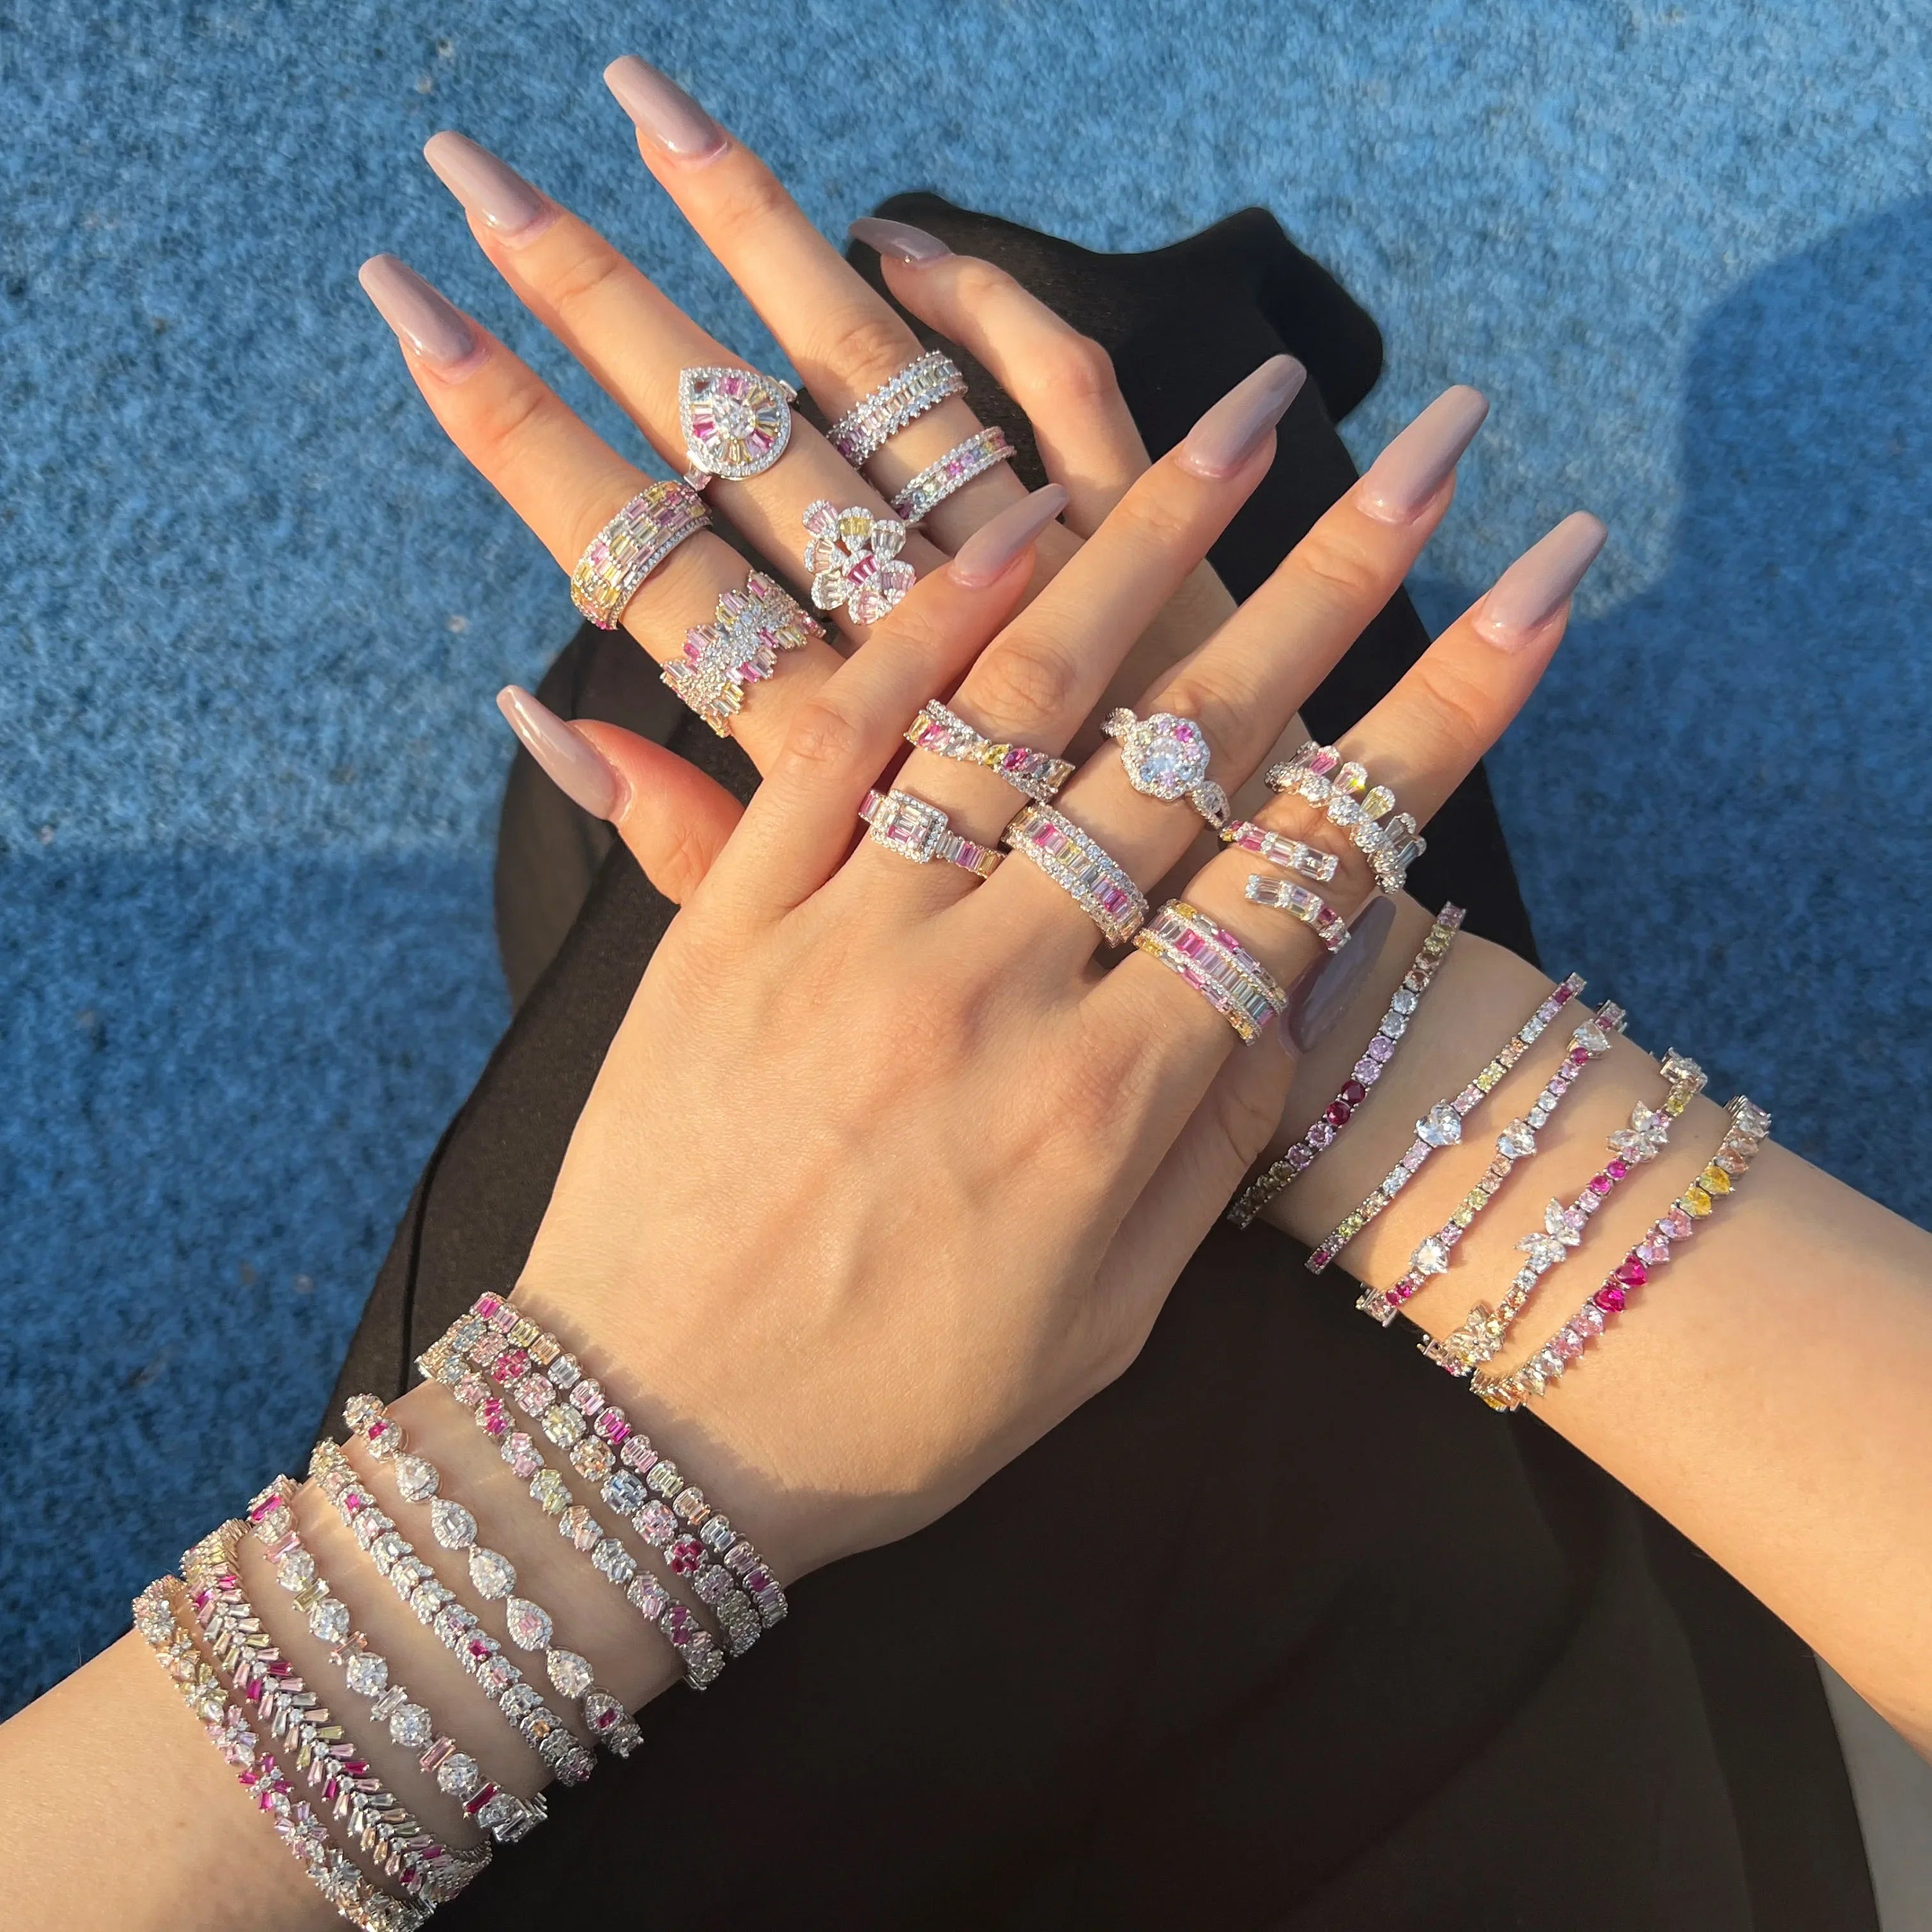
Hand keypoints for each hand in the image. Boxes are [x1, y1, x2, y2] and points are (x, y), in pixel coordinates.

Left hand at [361, 62, 1588, 1580]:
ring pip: (1018, 711)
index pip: (1305, 876)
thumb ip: (1204, 1153)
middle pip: (1186, 758)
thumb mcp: (1099, 1328)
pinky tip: (1002, 528)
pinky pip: (830, 744)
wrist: (639, 1443)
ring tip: (1227, 432)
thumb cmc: (887, 1414)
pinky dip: (919, 630)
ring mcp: (849, 945)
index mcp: (1106, 1111)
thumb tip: (1283, 998)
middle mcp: (993, 999)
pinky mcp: (723, 926)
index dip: (1432, 727)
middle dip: (1323, 595)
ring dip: (1134, 554)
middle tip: (1417, 460)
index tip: (1529, 601)